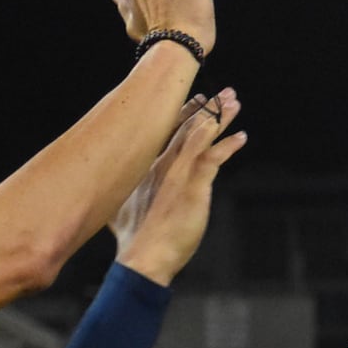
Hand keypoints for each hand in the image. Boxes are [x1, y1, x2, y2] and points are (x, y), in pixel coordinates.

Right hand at [114, 92, 246, 284]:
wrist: (142, 256)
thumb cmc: (132, 239)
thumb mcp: (118, 210)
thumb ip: (121, 199)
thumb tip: (106, 202)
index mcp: (146, 167)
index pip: (166, 132)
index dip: (182, 114)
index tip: (194, 100)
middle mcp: (161, 163)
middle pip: (186, 127)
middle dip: (205, 107)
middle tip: (222, 92)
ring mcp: (178, 172)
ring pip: (200, 135)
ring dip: (220, 117)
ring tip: (235, 102)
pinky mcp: (193, 185)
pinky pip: (213, 157)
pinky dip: (228, 145)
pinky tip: (241, 137)